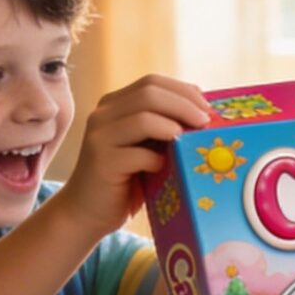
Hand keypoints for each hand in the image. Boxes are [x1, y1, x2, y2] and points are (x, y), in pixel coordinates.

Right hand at [58, 74, 210, 235]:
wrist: (86, 212)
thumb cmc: (125, 180)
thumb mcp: (145, 146)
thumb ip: (163, 128)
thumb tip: (205, 116)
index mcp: (114, 105)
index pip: (152, 82)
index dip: (183, 90)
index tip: (207, 107)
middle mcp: (103, 114)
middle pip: (149, 93)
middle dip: (184, 104)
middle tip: (205, 121)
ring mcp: (99, 137)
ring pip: (142, 118)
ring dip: (173, 126)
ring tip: (190, 139)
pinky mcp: (101, 162)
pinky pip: (137, 154)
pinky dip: (156, 159)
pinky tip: (163, 168)